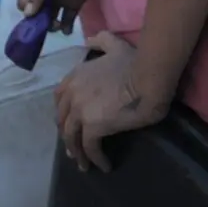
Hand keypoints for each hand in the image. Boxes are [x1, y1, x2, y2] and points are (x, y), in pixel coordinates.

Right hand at [17, 0, 115, 36]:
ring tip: (56, 25)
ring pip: (50, 18)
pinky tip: (67, 29)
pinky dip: (66, 27)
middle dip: (38, 21)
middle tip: (44, 25)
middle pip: (36, 12)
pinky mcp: (74, 3)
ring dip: (51, 25)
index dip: (26, 9)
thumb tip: (28, 14)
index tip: (31, 16)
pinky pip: (67, 20)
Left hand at [54, 33, 169, 172]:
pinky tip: (104, 166)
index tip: (70, 125)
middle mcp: (72, 93)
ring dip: (77, 153)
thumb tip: (90, 40)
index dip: (63, 114)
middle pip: (62, 120)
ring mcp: (80, 110)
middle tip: (74, 149)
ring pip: (71, 137)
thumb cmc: (136, 63)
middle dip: (67, 136)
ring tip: (85, 164)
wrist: (148, 77)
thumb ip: (101, 41)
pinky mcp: (92, 127)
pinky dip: (95, 159)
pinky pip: (89, 147)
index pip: (60, 99)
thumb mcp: (115, 45)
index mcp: (75, 75)